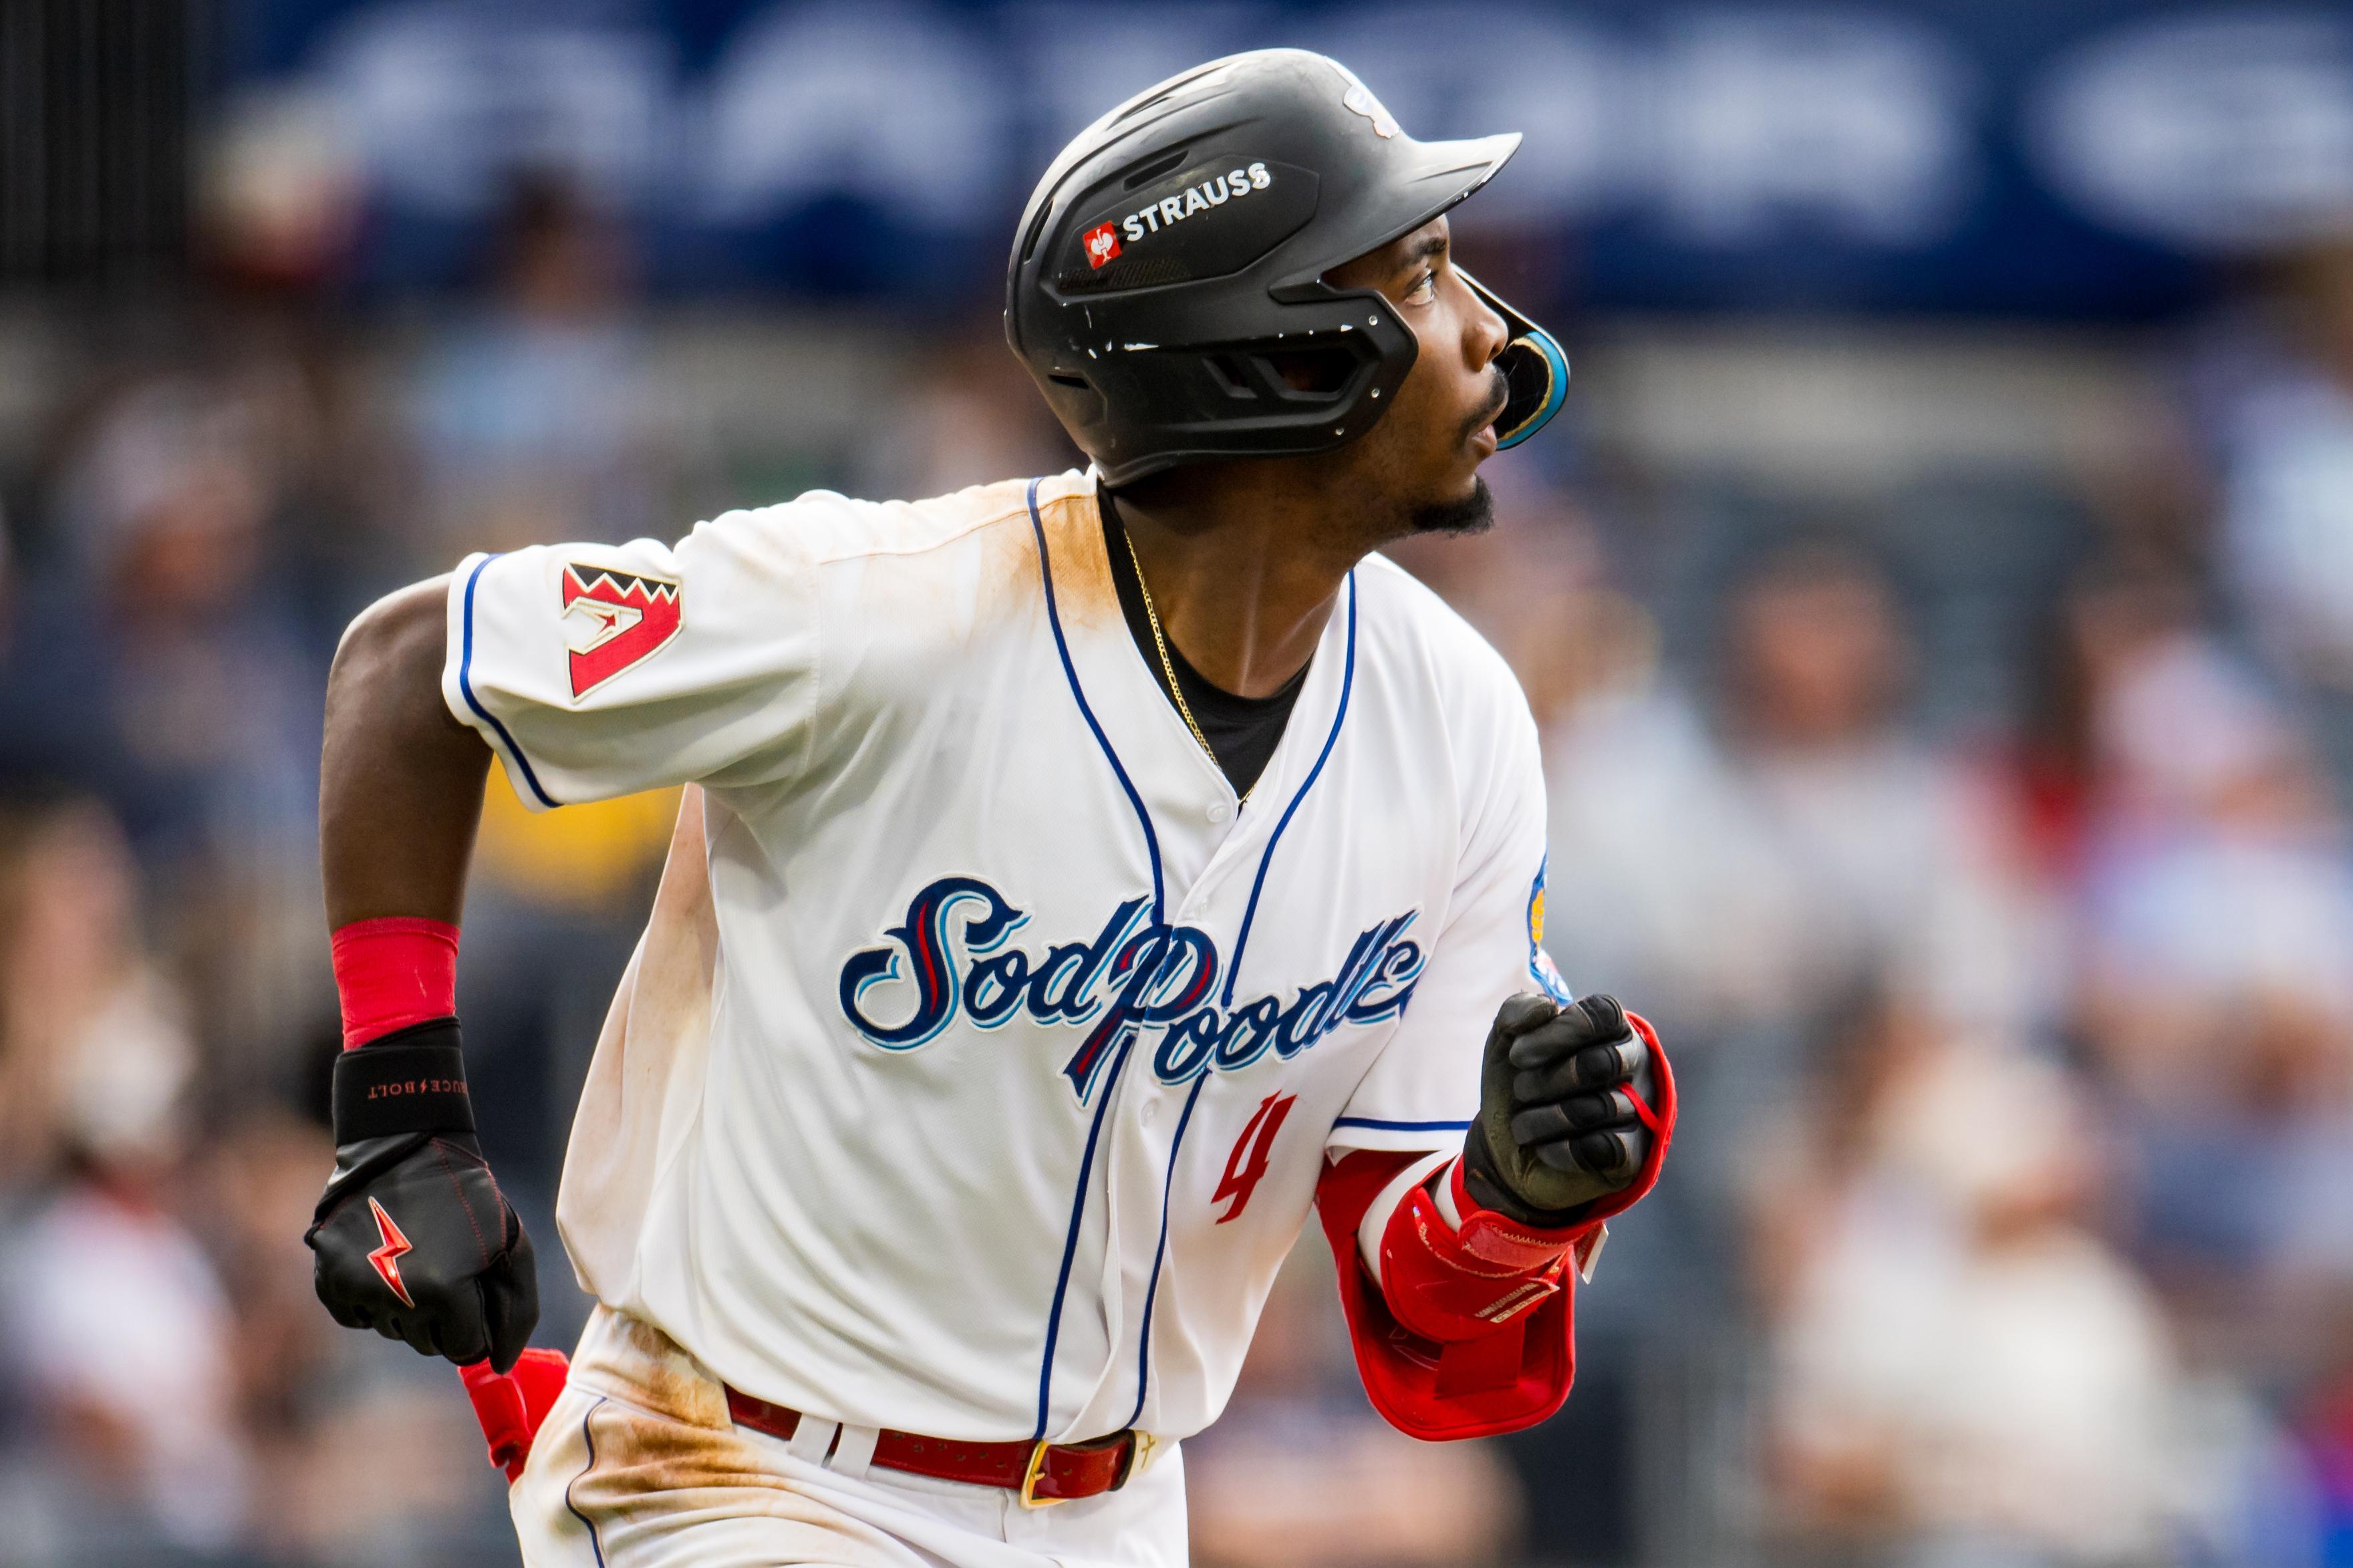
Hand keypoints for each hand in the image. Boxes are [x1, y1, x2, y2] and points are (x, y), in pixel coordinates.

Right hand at [304, 1019, 537, 1370]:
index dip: (475, 1323)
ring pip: (392, 1331)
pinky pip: (356, 1317)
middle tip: (448, 1271)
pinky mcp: (329, 1279)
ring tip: (419, 1260)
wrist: (405, 1149)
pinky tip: (387, 1265)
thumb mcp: (510, 1246)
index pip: (464, 1347)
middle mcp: (395, 1296)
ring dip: (410, 1308)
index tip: (474, 1294)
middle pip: (427, 1344)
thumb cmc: (467, 1199)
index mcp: (444, 1290)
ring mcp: (356, 1289)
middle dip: (444, 1318)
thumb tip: (499, 1365)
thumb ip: (516, 1311)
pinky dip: (372, 1301)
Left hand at [1465, 993, 1656, 1223]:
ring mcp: (1639, 1108)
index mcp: (1608, 1027)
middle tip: (1520, 1091)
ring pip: (1599, 1109)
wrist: (1508, 1147)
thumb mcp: (1504, 1041)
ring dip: (1544, 1119)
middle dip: (1546, 1080)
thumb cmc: (1517, 1084)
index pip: (1600, 1015)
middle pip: (1600, 1064)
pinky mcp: (1635, 1153)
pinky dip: (1562, 1150)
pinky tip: (1543, 1148)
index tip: (1517, 1056)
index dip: (1556, 1034)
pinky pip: (1606, 1148)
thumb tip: (1549, 1007)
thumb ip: (1518, 1011)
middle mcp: (1632, 1063)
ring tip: (1523, 1125)